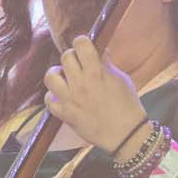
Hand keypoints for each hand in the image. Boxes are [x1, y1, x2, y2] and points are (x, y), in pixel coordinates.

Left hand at [42, 36, 147, 153]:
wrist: (125, 135)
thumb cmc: (128, 106)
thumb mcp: (121, 79)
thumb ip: (107, 64)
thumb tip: (98, 51)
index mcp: (97, 72)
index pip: (81, 44)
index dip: (82, 42)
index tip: (85, 47)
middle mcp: (81, 84)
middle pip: (66, 57)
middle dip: (72, 57)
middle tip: (78, 64)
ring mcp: (70, 99)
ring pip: (50, 76)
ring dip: (57, 74)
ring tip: (65, 78)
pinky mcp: (65, 114)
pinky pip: (49, 100)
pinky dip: (54, 96)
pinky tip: (62, 96)